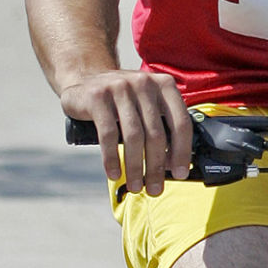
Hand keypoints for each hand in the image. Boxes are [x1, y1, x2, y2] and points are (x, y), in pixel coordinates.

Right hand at [60, 69, 191, 194]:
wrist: (85, 77)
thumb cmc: (122, 100)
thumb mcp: (146, 104)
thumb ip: (161, 126)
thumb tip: (172, 166)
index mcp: (164, 85)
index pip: (180, 123)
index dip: (182, 152)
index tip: (179, 174)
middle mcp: (144, 83)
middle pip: (156, 134)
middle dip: (156, 167)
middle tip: (154, 189)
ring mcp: (120, 88)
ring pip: (133, 136)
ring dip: (135, 167)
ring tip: (136, 186)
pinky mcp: (98, 97)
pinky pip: (108, 134)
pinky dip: (112, 158)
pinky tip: (114, 174)